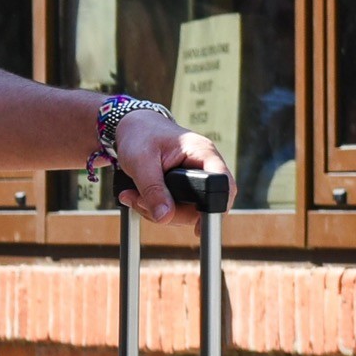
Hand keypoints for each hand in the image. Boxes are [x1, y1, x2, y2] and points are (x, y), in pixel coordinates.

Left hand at [113, 112, 235, 223]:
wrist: (132, 127)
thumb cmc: (139, 135)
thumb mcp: (141, 161)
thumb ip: (153, 189)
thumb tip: (164, 217)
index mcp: (202, 153)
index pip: (222, 184)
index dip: (215, 208)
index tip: (198, 228)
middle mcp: (203, 166)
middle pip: (201, 206)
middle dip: (170, 212)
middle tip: (140, 201)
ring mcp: (194, 179)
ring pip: (186, 212)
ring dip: (157, 211)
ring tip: (134, 196)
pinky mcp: (183, 188)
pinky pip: (175, 208)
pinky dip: (155, 208)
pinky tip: (138, 197)